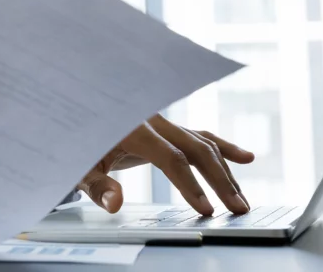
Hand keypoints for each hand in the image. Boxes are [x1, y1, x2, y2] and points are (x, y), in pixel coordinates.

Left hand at [77, 115, 254, 215]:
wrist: (75, 113)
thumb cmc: (76, 142)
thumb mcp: (79, 166)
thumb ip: (97, 186)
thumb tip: (115, 204)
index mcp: (132, 127)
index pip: (170, 157)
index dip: (190, 184)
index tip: (206, 209)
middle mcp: (152, 119)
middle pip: (196, 147)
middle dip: (220, 179)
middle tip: (238, 208)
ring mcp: (161, 121)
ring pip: (202, 142)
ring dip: (225, 171)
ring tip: (242, 200)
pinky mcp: (166, 128)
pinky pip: (198, 135)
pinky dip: (222, 146)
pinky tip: (246, 158)